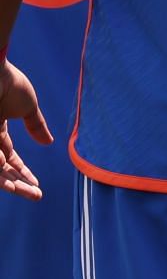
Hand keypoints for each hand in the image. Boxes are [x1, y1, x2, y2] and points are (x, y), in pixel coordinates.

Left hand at [0, 59, 52, 200]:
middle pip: (1, 170)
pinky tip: (7, 171)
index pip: (9, 159)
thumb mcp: (27, 107)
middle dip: (18, 184)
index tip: (37, 184)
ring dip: (9, 183)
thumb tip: (49, 143)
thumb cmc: (8, 83)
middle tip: (36, 196)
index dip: (23, 172)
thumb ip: (36, 125)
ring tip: (25, 192)